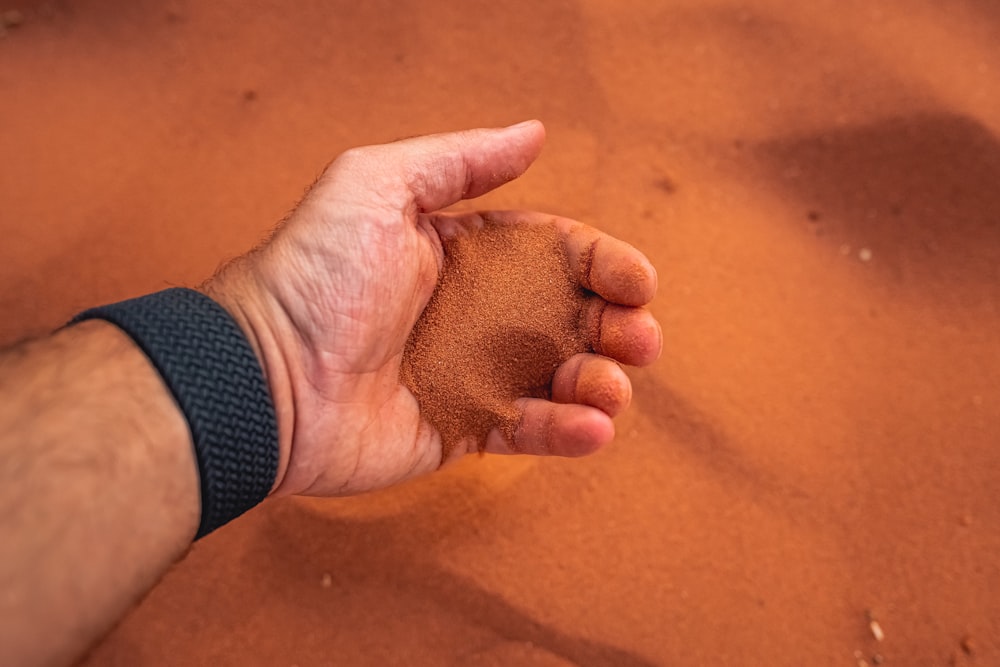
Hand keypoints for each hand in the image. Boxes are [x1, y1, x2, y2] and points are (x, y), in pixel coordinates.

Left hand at [203, 121, 660, 497]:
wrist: (262, 375)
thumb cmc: (315, 274)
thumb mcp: (378, 185)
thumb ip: (458, 160)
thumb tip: (534, 132)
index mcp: (460, 253)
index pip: (550, 253)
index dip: (599, 263)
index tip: (637, 280)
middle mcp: (471, 313)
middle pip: (567, 316)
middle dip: (616, 324)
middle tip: (641, 336)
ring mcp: (467, 375)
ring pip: (557, 377)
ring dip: (601, 380)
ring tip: (613, 383)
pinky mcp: (458, 431)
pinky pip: (526, 431)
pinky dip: (566, 431)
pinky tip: (592, 426)